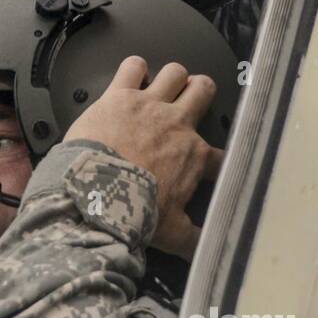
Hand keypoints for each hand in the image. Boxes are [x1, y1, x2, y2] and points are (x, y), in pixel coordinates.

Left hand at [64, 56, 223, 259]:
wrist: (97, 195)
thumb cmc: (133, 211)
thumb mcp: (171, 234)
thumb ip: (193, 239)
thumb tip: (207, 251)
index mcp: (193, 157)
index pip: (221, 155)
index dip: (220, 161)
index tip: (213, 168)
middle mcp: (177, 125)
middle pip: (204, 92)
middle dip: (201, 93)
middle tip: (193, 101)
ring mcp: (149, 106)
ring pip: (175, 72)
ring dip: (172, 77)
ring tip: (164, 86)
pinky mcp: (119, 95)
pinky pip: (133, 66)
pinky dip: (134, 68)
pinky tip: (132, 76)